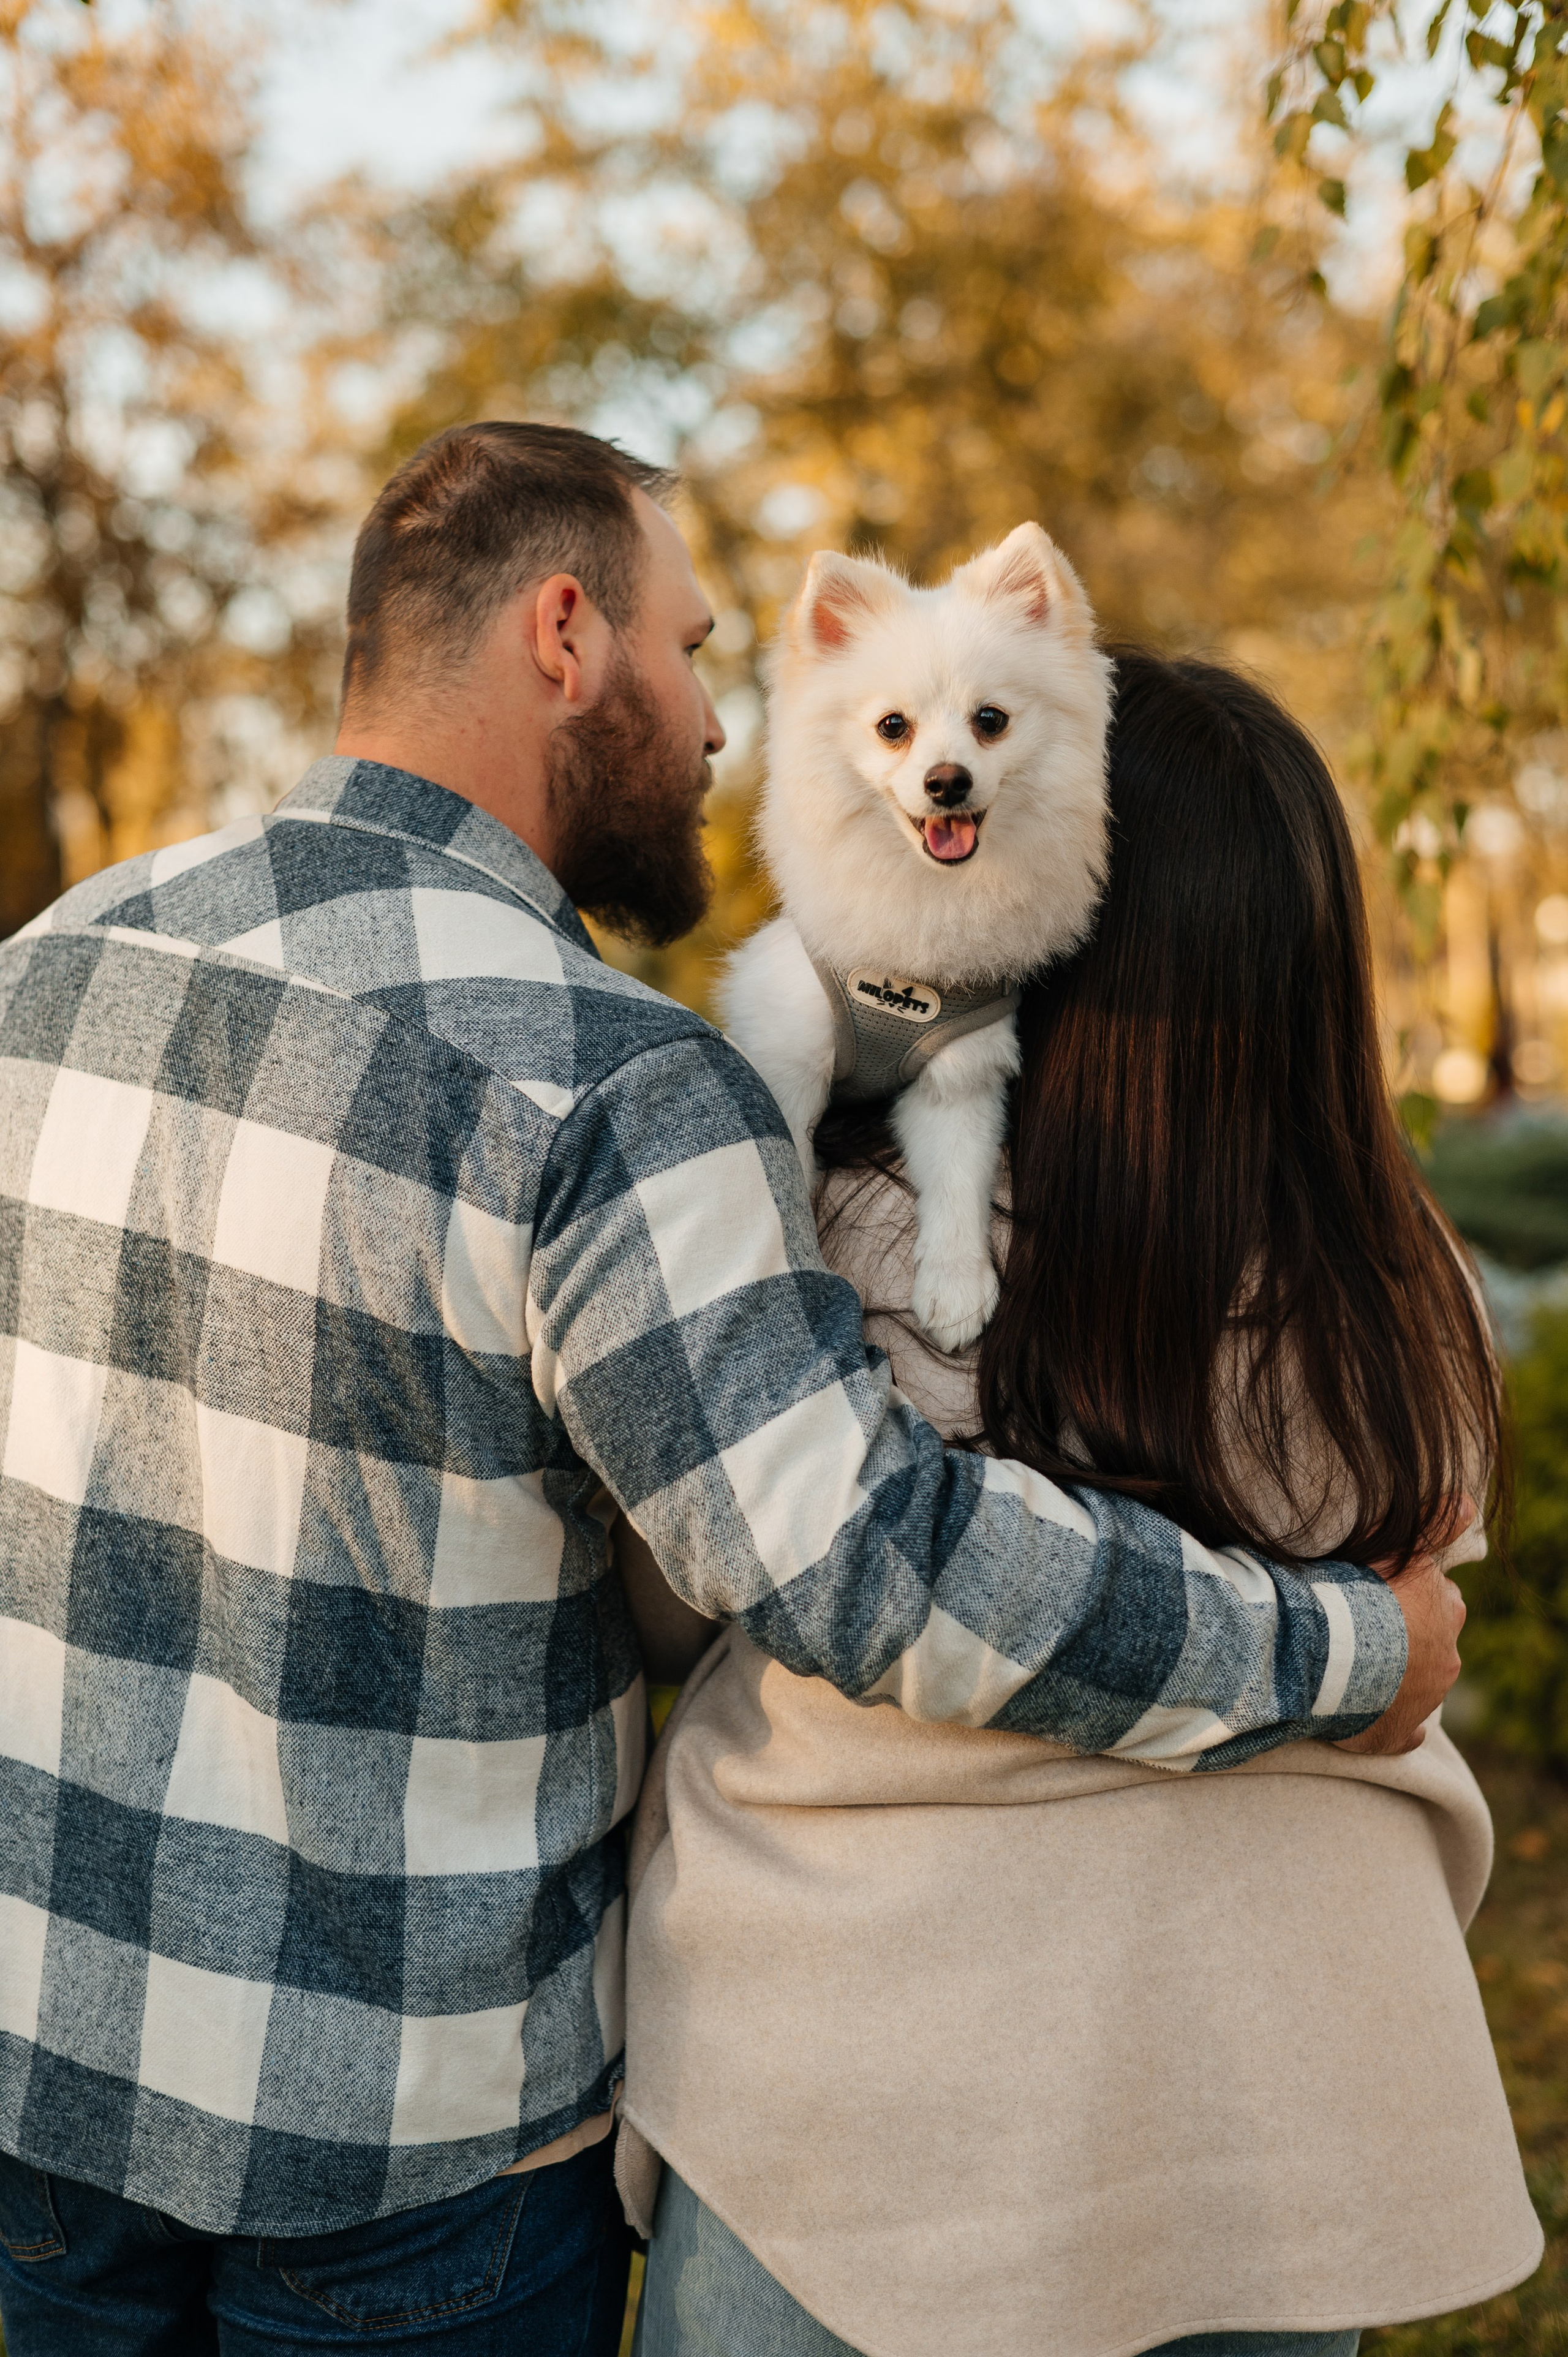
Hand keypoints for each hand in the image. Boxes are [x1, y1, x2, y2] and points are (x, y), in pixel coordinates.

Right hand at [1334, 1542, 1466, 1756]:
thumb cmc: (1355, 1591)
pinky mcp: (1397, 1732)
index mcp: (1445, 1609)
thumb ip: (1434, 1525)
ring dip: (1395, 1676)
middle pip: (1434, 1643)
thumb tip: (1468, 1504)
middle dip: (1410, 1639)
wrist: (1326, 1648)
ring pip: (1419, 1685)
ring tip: (1355, 1664)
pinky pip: (1402, 1732)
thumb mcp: (1397, 1546)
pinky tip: (1370, 1714)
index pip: (1439, 1600)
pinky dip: (1392, 1725)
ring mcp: (1425, 1697)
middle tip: (1368, 1630)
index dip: (1410, 1597)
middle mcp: (1446, 1654)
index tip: (1382, 1596)